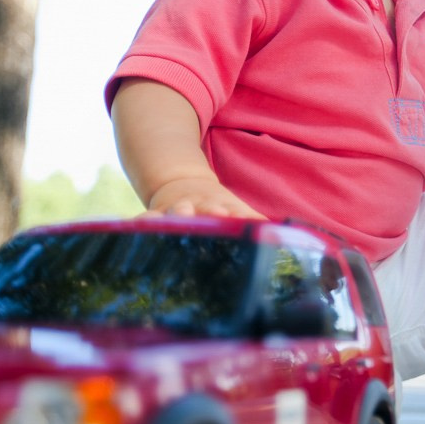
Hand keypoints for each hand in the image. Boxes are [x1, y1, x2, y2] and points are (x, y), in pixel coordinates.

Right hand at [145, 177, 265, 219]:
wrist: (184, 186)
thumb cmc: (217, 207)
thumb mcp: (237, 210)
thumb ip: (254, 223)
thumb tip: (287, 237)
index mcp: (220, 207)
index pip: (228, 209)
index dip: (227, 213)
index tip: (226, 214)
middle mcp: (199, 206)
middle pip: (201, 208)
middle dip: (203, 211)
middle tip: (202, 213)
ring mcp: (177, 210)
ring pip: (175, 212)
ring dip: (176, 214)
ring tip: (175, 215)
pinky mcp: (157, 216)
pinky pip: (148, 220)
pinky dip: (143, 223)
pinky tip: (137, 226)